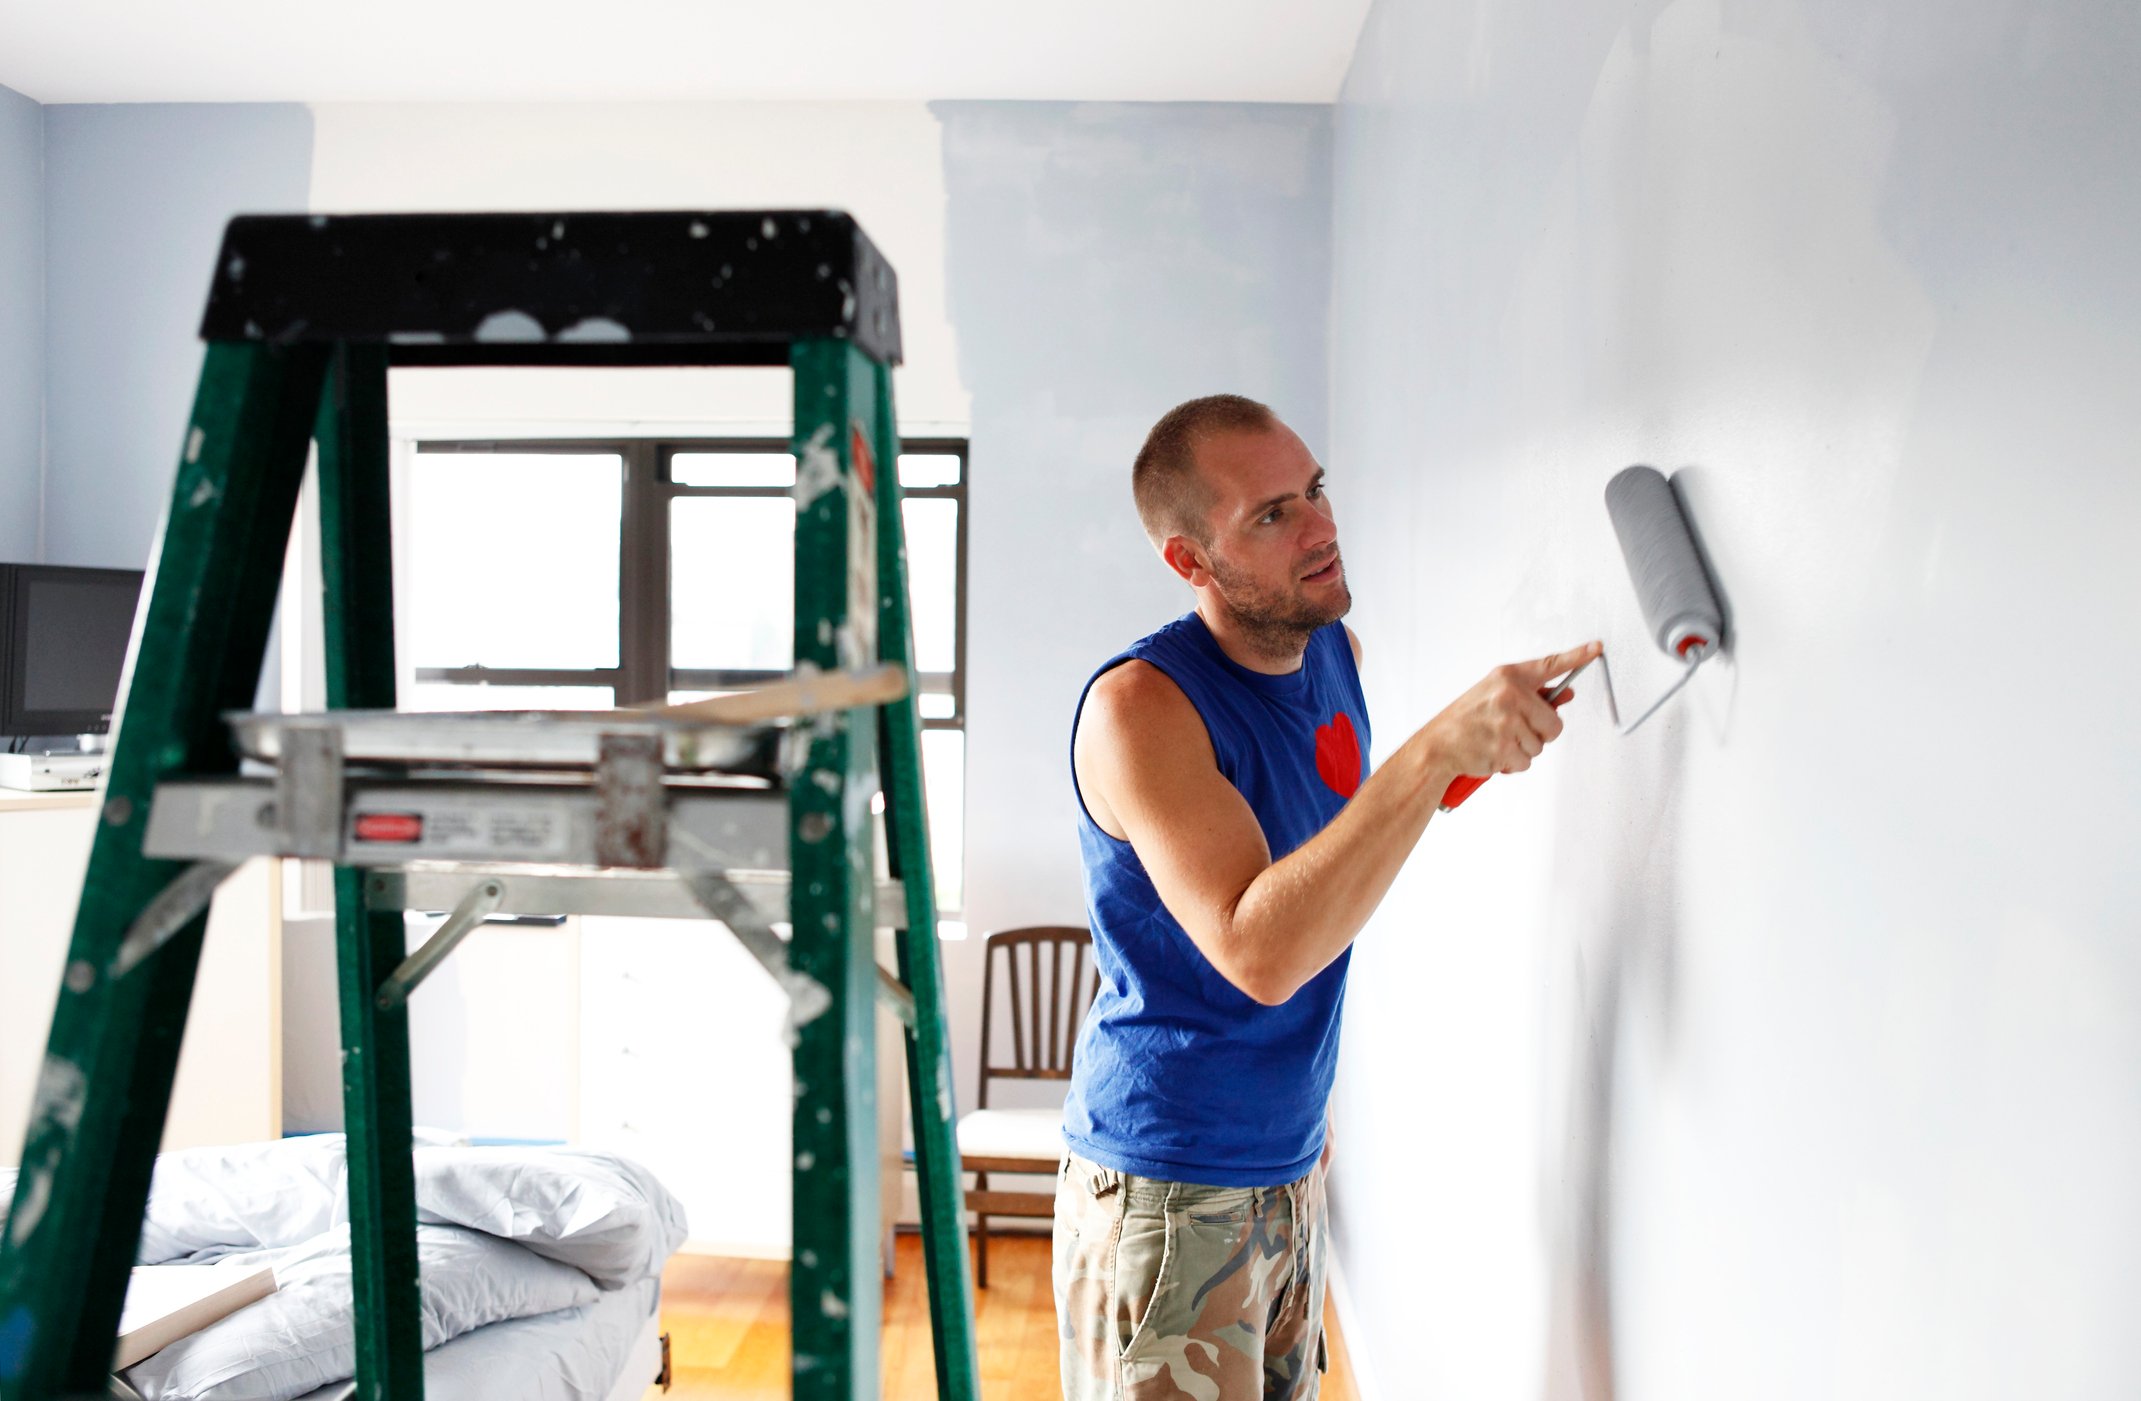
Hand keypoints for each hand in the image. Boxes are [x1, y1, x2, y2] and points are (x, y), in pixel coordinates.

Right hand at [1425, 641, 1601, 780]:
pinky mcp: (1503, 747)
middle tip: (1515, 732)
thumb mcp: (1494, 696)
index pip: (1549, 664)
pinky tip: (1494, 753)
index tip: (1595, 648)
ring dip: (1523, 749)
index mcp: (1507, 677)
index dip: (1576, 657)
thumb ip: (1531, 696)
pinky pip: (1526, 762)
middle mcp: (1509, 695)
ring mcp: (1506, 721)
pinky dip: (1512, 764)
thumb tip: (1564, 696)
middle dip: (1540, 733)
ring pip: (1540, 745)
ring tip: (1498, 741)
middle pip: (1554, 723)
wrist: (1437, 745)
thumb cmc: (1466, 720)